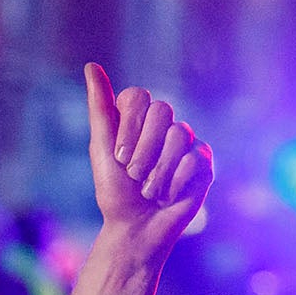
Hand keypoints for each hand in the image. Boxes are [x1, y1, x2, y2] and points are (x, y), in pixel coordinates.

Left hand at [84, 62, 213, 256]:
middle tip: (133, 175)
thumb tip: (90, 66)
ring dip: (158, 170)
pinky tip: (168, 195)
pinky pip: (195, 158)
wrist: (135, 228)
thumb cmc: (115, 192)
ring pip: (180, 134)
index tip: (118, 155)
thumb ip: (100, 108)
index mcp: (137, 119)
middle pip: (162, 110)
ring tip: (149, 190)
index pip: (138, 96)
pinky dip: (175, 181)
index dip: (129, 127)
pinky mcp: (204, 162)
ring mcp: (186, 142)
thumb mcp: (101, 149)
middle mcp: (163, 126)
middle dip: (143, 149)